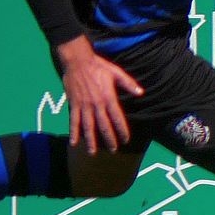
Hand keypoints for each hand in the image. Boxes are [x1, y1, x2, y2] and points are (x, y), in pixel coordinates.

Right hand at [56, 37, 140, 154]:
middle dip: (108, 139)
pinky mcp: (73, 104)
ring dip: (90, 140)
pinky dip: (73, 132)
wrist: (78, 62)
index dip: (122, 130)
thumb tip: (141, 93)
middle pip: (103, 126)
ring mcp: (83, 106)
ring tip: (93, 153)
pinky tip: (74, 143)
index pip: (117, 118)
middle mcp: (96, 104)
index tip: (126, 140)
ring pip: (88, 127)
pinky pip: (73, 121)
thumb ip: (129, 84)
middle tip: (113, 150)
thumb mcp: (117, 73)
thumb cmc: (99, 66)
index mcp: (108, 98)